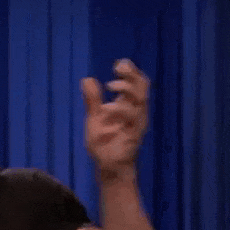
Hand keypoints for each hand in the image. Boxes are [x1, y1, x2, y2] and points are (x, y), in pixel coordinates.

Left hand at [81, 59, 149, 173]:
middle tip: (117, 68)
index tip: (119, 64)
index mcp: (128, 105)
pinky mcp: (134, 134)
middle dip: (132, 75)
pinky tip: (107, 108)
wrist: (108, 165)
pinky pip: (133, 118)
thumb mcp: (94, 118)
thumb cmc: (104, 142)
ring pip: (140, 99)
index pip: (137, 83)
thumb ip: (92, 100)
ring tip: (110, 85)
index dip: (131, 71)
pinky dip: (121, 110)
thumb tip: (87, 79)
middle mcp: (136, 111)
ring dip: (126, 89)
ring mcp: (137, 122)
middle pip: (142, 87)